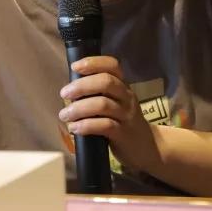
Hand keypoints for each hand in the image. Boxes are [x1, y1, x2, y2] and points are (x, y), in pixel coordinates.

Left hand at [59, 55, 159, 173]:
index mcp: (123, 86)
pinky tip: (75, 128)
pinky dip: (87, 125)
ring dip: (80, 108)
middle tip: (64, 93)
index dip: (93, 63)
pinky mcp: (124, 133)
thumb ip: (98, 94)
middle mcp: (126, 97)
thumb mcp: (115, 103)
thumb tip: (70, 90)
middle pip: (106, 82)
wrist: (147, 147)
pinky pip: (105, 125)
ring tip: (65, 115)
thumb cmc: (123, 122)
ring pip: (103, 104)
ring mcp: (126, 115)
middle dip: (82, 85)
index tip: (75, 66)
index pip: (112, 66)